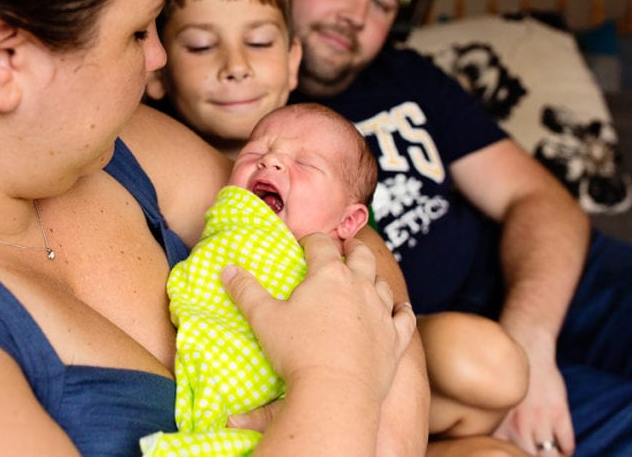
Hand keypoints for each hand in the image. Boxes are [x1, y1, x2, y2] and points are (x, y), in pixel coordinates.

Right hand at [222, 235, 416, 404]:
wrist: (336, 392)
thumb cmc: (297, 352)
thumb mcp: (264, 318)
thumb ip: (245, 291)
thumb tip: (227, 270)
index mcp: (328, 275)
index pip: (321, 244)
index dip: (311, 240)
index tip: (305, 244)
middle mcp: (360, 286)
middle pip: (361, 257)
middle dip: (353, 248)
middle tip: (348, 246)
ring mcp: (381, 312)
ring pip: (383, 284)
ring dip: (375, 277)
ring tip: (369, 276)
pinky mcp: (395, 339)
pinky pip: (404, 319)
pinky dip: (402, 311)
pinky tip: (400, 308)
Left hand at [493, 334, 574, 455]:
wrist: (526, 345)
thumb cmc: (505, 372)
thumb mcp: (492, 400)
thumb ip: (493, 424)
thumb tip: (488, 442)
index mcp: (498, 424)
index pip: (504, 454)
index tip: (512, 455)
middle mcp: (518, 426)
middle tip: (534, 454)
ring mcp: (540, 421)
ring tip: (548, 454)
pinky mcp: (559, 413)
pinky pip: (567, 445)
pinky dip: (565, 450)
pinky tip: (560, 446)